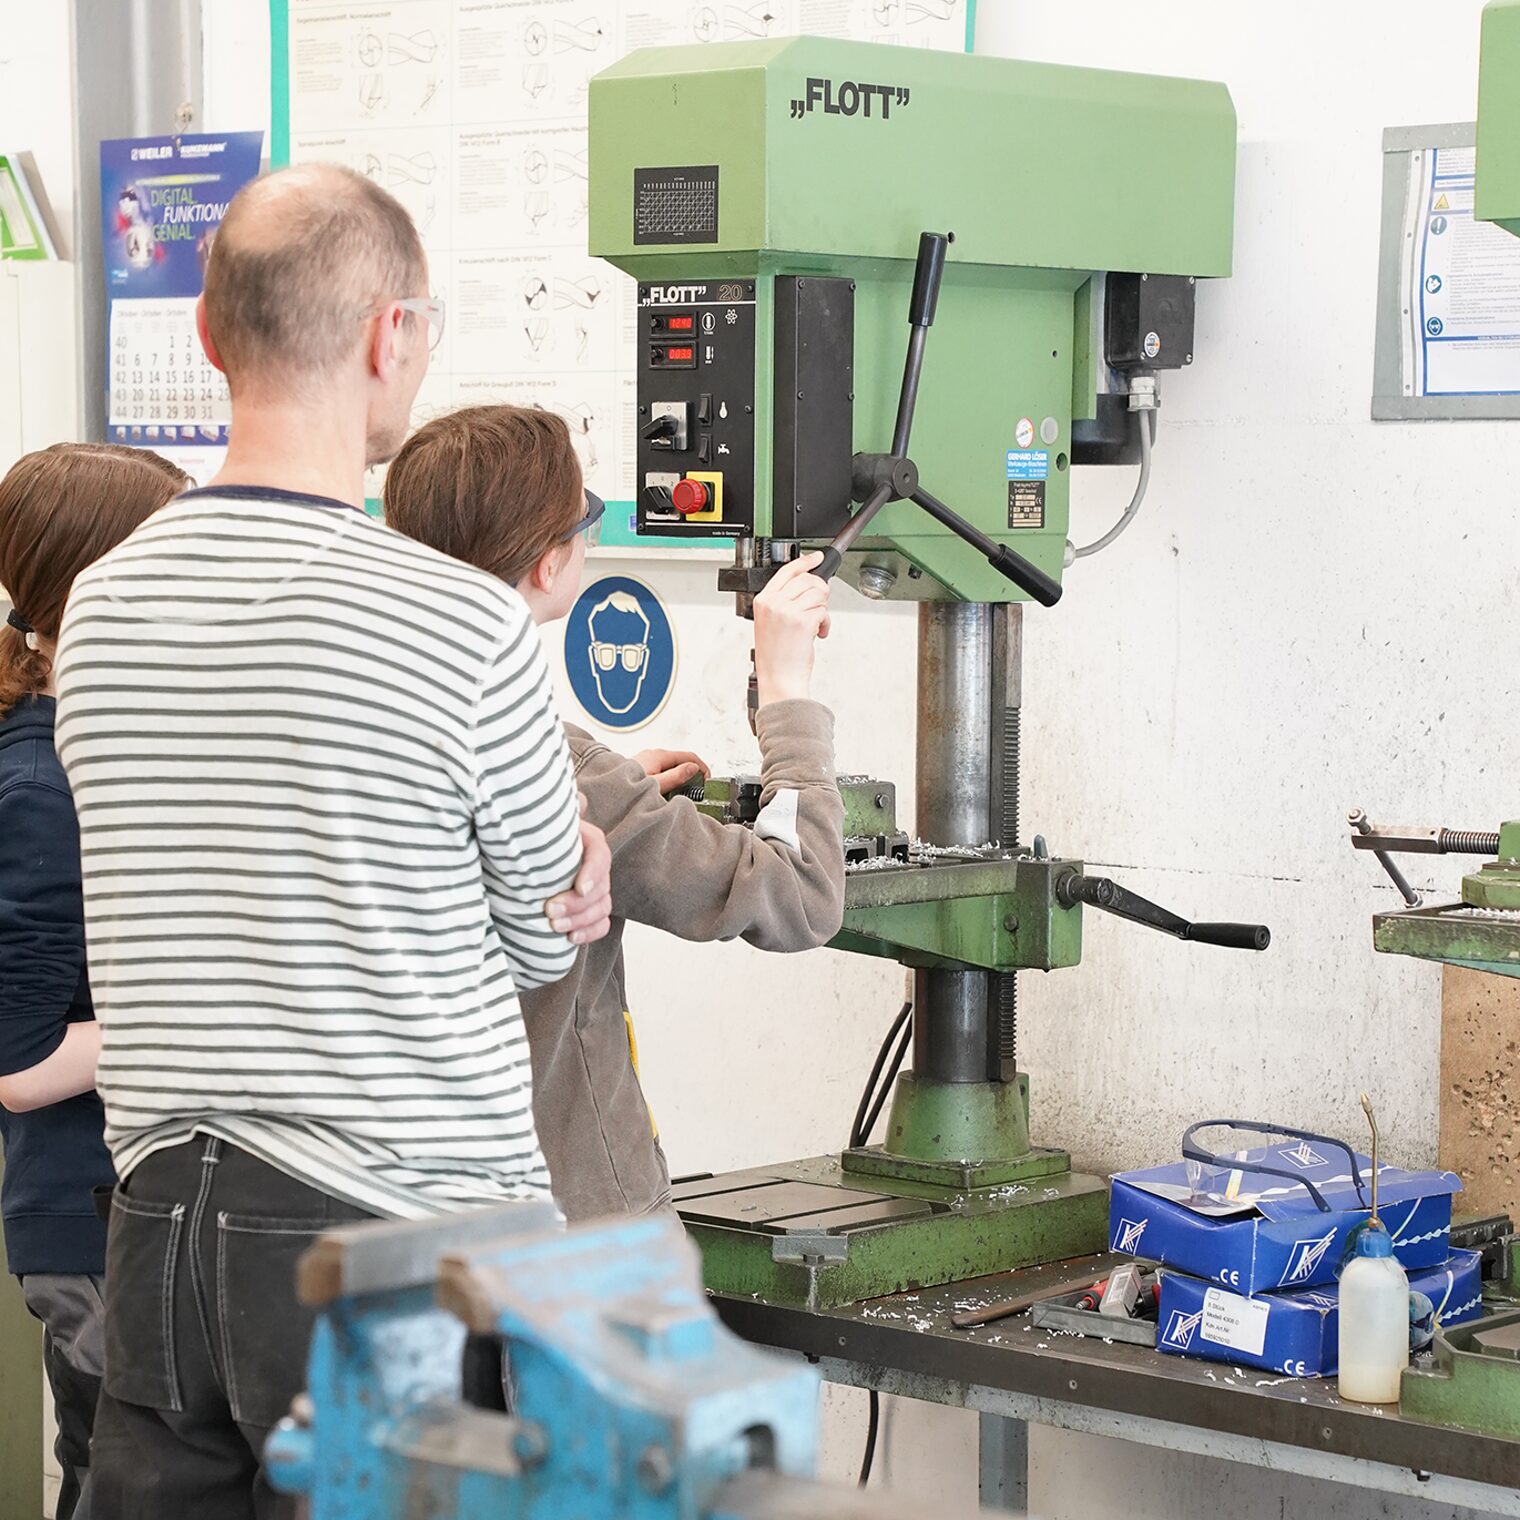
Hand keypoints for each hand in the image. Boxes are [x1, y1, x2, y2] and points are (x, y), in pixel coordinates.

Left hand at [546, 800, 611, 944]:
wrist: (524, 860)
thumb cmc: (533, 839)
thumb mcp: (540, 823)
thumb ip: (549, 813)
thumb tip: (572, 801)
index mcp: (588, 842)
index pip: (600, 856)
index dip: (592, 874)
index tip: (578, 888)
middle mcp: (595, 867)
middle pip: (601, 888)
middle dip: (577, 904)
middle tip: (549, 911)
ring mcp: (596, 890)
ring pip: (602, 908)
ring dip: (580, 920)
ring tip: (554, 926)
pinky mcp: (591, 911)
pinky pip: (601, 925)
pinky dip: (589, 933)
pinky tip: (570, 938)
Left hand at [632, 748, 709, 794]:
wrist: (604, 792)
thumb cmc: (625, 787)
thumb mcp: (656, 784)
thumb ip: (676, 776)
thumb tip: (694, 768)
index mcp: (659, 755)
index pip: (690, 756)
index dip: (703, 768)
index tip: (708, 782)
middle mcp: (653, 754)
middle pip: (682, 761)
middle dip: (693, 773)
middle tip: (700, 790)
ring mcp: (647, 760)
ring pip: (672, 766)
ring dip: (682, 778)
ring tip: (686, 793)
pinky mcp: (642, 769)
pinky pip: (663, 771)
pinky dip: (671, 779)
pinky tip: (670, 792)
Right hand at [752, 550, 831, 707]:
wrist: (779, 677)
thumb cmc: (776, 655)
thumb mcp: (770, 621)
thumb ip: (783, 600)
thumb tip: (807, 584)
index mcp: (763, 600)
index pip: (787, 570)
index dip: (806, 561)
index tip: (817, 558)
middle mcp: (774, 603)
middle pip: (808, 579)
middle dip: (820, 591)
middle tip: (819, 606)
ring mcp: (788, 611)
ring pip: (819, 593)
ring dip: (823, 609)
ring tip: (816, 624)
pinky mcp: (803, 621)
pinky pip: (824, 611)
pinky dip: (826, 623)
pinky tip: (817, 633)